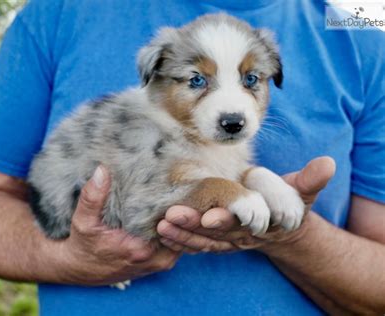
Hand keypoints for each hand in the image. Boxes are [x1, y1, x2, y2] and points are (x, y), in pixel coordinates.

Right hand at [58, 165, 178, 285]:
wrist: (82, 270)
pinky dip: (177, 226)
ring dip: (181, 217)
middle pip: (183, 228)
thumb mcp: (83, 221)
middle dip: (182, 207)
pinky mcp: (163, 262)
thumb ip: (93, 197)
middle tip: (181, 182)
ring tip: (178, 191)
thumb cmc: (83, 246)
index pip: (173, 221)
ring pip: (184, 235)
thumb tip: (102, 170)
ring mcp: (163, 262)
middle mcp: (158, 258)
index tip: (173, 181)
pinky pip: (179, 241)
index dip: (175, 200)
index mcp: (142, 249)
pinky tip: (172, 207)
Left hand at [156, 156, 335, 253]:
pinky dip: (179, 240)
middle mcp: (241, 235)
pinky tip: (163, 231)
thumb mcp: (302, 192)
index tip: (210, 216)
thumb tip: (327, 164)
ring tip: (162, 224)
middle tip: (172, 216)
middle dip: (193, 226)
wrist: (280, 226)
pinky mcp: (214, 240)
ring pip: (202, 240)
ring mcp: (226, 240)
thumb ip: (311, 180)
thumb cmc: (288, 203)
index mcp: (262, 223)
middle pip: (215, 232)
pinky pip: (196, 244)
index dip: (227, 220)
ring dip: (181, 234)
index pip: (243, 223)